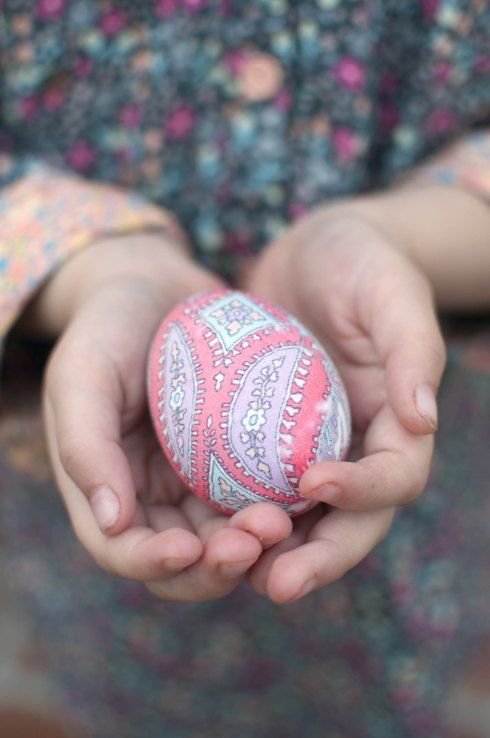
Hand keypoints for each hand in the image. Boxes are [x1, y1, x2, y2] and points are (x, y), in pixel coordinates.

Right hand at [40, 233, 291, 600]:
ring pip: (230, 536)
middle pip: (185, 561)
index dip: (152, 562)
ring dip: (256, 544)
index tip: (189, 548)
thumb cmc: (109, 326)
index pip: (123, 549)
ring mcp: (198, 481)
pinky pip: (261, 493)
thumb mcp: (82, 374)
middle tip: (254, 538)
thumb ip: (85, 445)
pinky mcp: (238, 459)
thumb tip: (113, 521)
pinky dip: (281, 505)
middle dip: (217, 564)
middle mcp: (154, 496)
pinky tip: (305, 493)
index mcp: (106, 487)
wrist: (157, 287)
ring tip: (282, 520)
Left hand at [242, 203, 445, 602]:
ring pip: (300, 521)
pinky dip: (236, 514)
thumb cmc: (362, 263)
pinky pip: (255, 488)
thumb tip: (423, 419)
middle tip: (276, 582)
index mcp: (398, 424)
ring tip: (231, 570)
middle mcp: (358, 449)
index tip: (315, 481)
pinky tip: (202, 529)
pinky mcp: (269, 442)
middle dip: (317, 557)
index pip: (394, 477)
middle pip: (348, 522)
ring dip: (272, 552)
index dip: (364, 491)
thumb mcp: (391, 292)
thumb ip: (413, 349)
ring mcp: (313, 449)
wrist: (315, 252)